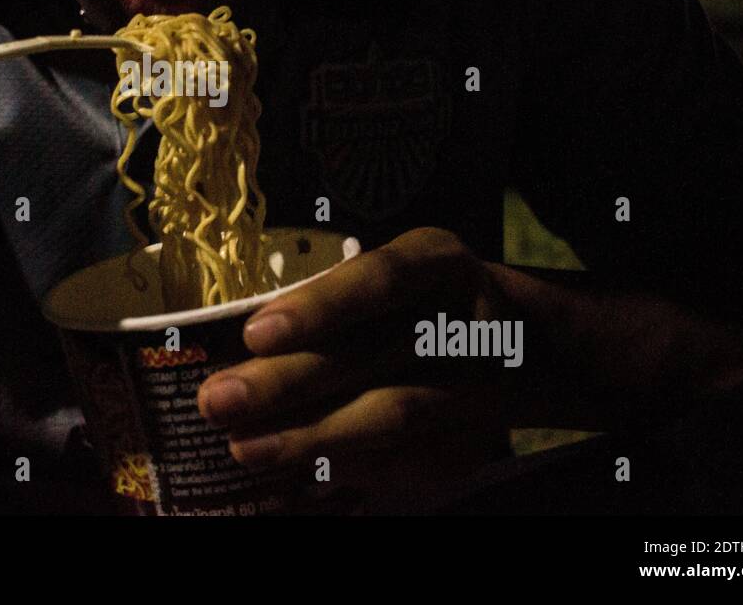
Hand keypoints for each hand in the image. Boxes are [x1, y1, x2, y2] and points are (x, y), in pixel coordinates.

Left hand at [198, 227, 511, 511]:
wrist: (525, 346)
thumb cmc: (422, 301)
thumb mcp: (394, 273)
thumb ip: (334, 299)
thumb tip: (238, 348)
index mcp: (438, 263)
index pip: (380, 280)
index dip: (319, 308)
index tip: (254, 334)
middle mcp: (467, 320)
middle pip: (374, 355)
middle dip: (289, 382)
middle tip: (217, 401)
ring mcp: (482, 384)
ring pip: (393, 414)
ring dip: (311, 436)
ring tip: (243, 448)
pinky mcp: (480, 438)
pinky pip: (414, 463)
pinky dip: (355, 472)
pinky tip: (300, 479)